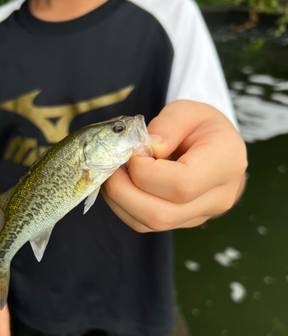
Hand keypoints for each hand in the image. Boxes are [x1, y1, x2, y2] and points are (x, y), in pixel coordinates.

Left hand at [102, 100, 246, 231]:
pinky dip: (124, 207)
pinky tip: (120, 185)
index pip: (182, 184)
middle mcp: (218, 197)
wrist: (218, 148)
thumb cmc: (202, 126)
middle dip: (123, 192)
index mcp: (225, 162)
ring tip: (112, 174)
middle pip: (163, 214)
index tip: (131, 154)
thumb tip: (148, 148)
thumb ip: (169, 124)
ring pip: (151, 224)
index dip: (146, 173)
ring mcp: (201, 215)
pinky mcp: (183, 222)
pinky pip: (147, 225)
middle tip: (109, 167)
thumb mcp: (189, 110)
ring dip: (120, 201)